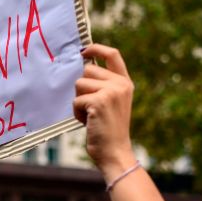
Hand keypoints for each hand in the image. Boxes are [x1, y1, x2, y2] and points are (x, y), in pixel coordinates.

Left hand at [73, 44, 137, 181]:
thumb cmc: (108, 130)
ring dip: (79, 102)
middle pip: (87, 70)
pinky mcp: (99, 101)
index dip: (96, 48)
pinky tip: (88, 123)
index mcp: (125, 83)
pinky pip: (76, 100)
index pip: (112, 55)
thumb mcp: (112, 103)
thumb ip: (104, 86)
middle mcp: (120, 84)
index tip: (83, 50)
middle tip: (91, 107)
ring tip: (91, 116)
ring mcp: (111, 91)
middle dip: (82, 88)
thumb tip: (83, 69)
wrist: (115, 152)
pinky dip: (77, 113)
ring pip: (79, 84)